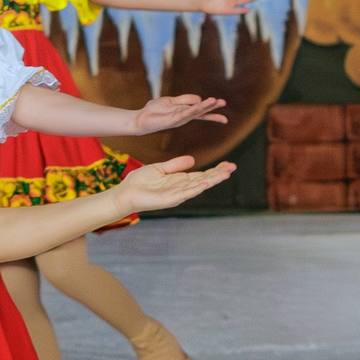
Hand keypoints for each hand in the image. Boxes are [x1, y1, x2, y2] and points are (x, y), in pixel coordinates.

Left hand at [107, 154, 236, 215]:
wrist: (126, 193)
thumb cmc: (140, 182)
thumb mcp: (160, 168)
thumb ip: (176, 165)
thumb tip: (193, 159)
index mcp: (180, 180)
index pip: (202, 174)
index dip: (215, 170)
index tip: (228, 164)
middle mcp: (181, 188)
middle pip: (204, 180)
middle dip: (219, 174)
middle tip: (233, 167)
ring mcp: (177, 194)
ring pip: (198, 186)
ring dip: (212, 180)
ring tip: (226, 174)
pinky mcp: (169, 199)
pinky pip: (185, 193)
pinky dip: (196, 188)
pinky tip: (206, 183)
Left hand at [128, 94, 228, 133]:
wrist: (141, 119)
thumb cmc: (155, 110)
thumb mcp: (171, 101)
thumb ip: (184, 99)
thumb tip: (199, 98)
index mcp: (184, 111)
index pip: (201, 110)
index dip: (211, 107)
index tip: (221, 105)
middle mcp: (184, 116)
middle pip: (201, 112)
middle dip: (212, 108)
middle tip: (223, 103)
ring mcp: (179, 119)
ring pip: (195, 112)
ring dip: (205, 106)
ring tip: (216, 101)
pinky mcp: (172, 120)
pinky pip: (184, 113)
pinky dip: (192, 109)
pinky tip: (200, 105)